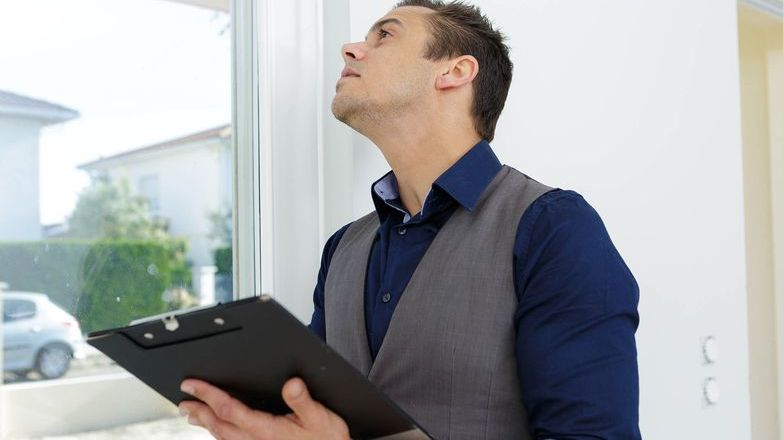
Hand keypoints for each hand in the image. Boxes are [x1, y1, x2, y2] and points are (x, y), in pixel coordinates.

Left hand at [178, 377, 349, 439]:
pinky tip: (217, 430)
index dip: (208, 395)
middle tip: (183, 398)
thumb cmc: (328, 439)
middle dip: (199, 409)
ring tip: (191, 413)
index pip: (230, 410)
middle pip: (219, 425)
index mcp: (268, 431)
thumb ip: (303, 401)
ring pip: (222, 437)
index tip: (192, 384)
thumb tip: (291, 384)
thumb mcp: (321, 417)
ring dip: (205, 423)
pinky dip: (219, 434)